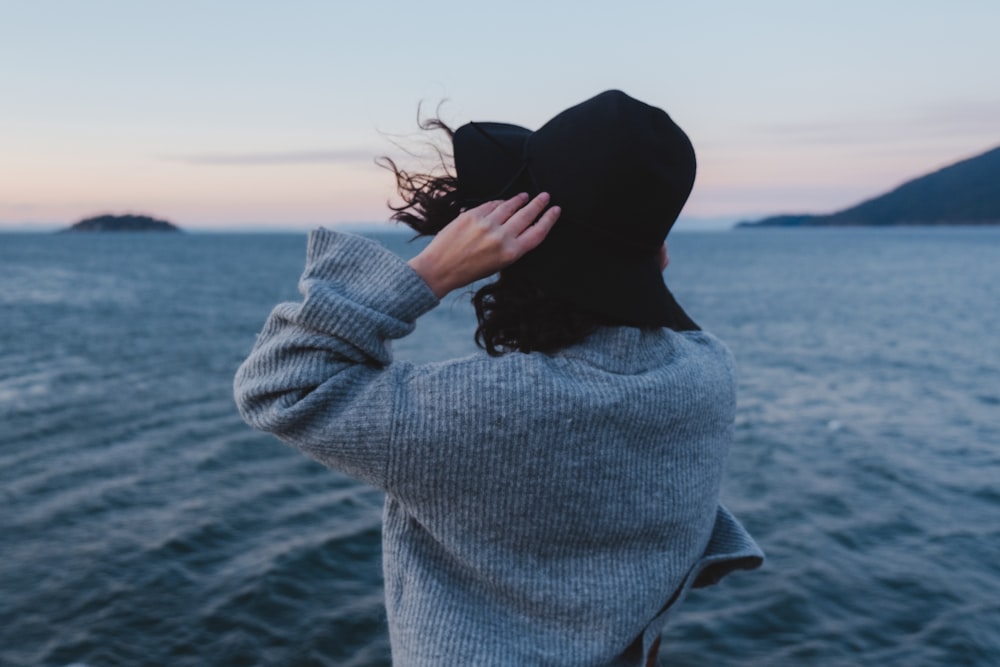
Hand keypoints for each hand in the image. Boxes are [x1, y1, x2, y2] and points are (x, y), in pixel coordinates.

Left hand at [407, 192, 560, 297]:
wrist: (439, 268)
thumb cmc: (468, 271)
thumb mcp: (497, 265)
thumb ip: (511, 246)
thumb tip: (519, 227)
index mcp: (510, 253)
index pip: (537, 232)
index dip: (549, 219)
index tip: (555, 210)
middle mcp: (501, 237)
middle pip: (527, 215)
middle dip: (538, 204)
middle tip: (545, 196)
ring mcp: (486, 224)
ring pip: (509, 206)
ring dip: (520, 199)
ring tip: (525, 196)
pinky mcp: (472, 215)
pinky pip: (491, 204)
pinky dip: (499, 202)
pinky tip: (503, 202)